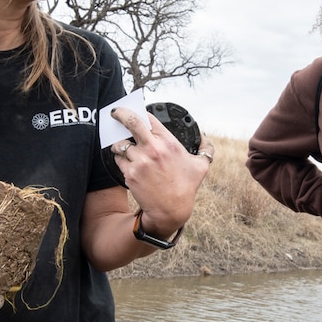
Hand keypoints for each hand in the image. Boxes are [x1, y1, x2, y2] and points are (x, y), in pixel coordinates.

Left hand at [110, 107, 211, 235]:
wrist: (171, 210)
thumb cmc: (186, 187)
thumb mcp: (201, 166)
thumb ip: (206, 148)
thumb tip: (204, 136)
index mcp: (168, 142)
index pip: (149, 118)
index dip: (141, 112)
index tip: (135, 111)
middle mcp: (153, 149)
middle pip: (131, 122)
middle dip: (120, 114)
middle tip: (115, 112)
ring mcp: (140, 161)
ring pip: (121, 144)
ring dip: (120, 144)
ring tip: (124, 147)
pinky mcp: (130, 173)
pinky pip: (118, 159)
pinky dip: (120, 159)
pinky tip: (128, 162)